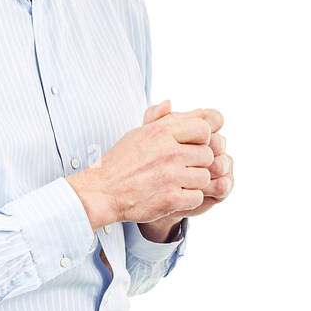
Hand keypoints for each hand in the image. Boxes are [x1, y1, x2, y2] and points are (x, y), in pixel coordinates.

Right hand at [67, 101, 214, 228]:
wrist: (103, 192)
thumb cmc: (122, 162)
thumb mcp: (141, 133)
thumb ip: (170, 120)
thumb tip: (200, 111)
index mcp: (161, 132)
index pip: (203, 128)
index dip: (201, 139)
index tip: (190, 147)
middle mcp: (168, 152)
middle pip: (207, 155)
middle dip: (198, 163)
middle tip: (181, 168)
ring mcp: (170, 177)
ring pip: (204, 177)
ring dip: (193, 182)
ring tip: (176, 183)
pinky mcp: (171, 199)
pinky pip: (197, 198)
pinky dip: (187, 200)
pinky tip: (173, 195)